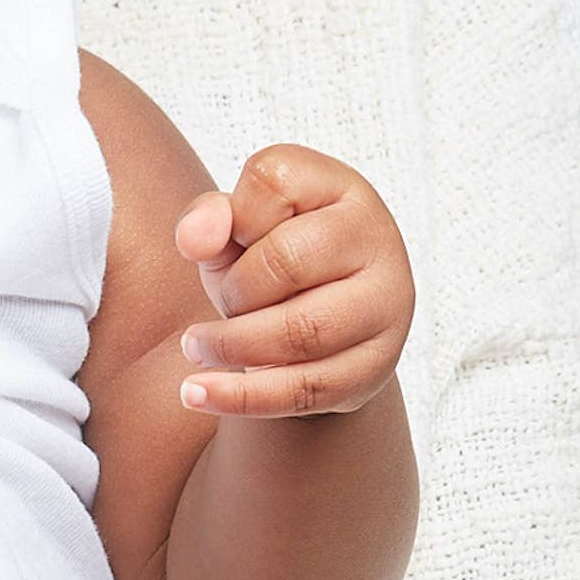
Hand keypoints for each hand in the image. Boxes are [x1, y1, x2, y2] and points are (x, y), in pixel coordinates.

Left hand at [174, 144, 413, 417]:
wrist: (319, 336)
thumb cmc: (267, 268)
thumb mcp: (233, 236)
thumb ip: (207, 222)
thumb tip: (195, 238)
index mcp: (338, 187)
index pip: (271, 182)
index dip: (232, 218)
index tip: (226, 243)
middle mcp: (375, 238)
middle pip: (284, 263)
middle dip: (233, 292)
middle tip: (221, 304)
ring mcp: (384, 304)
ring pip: (299, 331)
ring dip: (230, 346)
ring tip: (195, 348)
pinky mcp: (373, 366)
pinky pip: (303, 389)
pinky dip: (239, 397)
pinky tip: (195, 394)